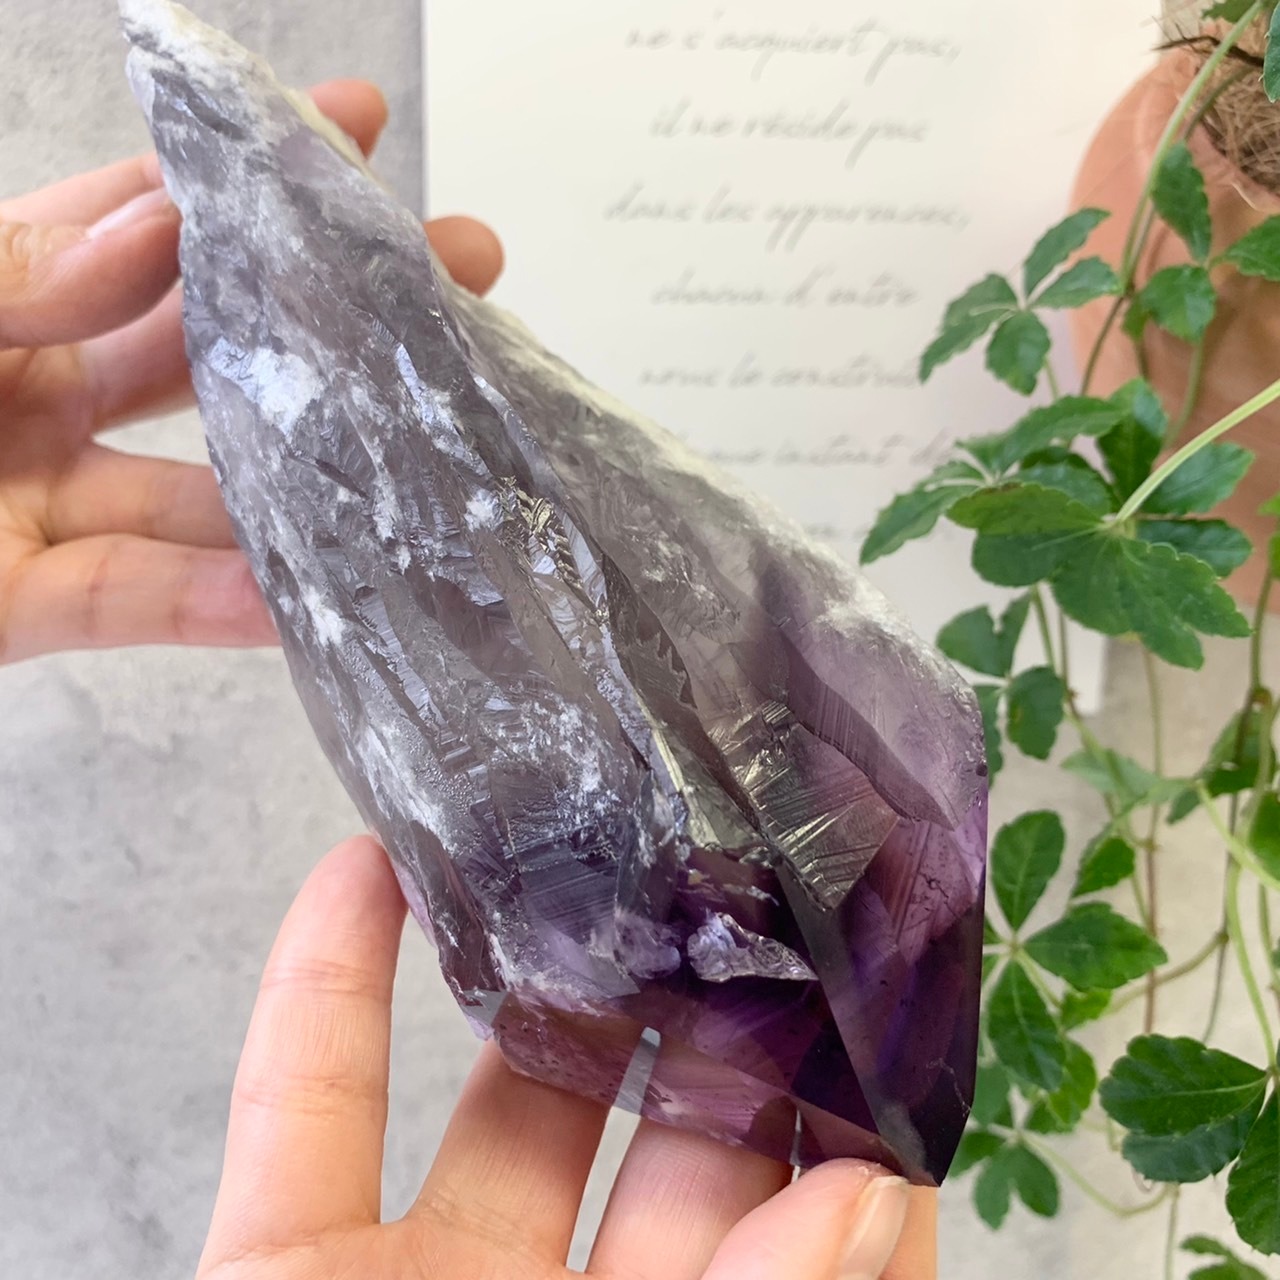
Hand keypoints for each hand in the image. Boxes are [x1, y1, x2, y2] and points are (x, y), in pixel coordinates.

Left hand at [0, 82, 501, 663]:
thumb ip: (14, 272)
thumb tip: (162, 223)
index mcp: (5, 299)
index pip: (144, 224)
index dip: (248, 179)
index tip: (355, 131)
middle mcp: (35, 393)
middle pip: (211, 354)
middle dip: (333, 323)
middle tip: (459, 283)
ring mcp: (33, 502)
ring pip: (195, 500)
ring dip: (301, 494)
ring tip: (424, 468)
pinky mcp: (12, 606)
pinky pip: (131, 603)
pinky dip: (210, 604)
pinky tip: (293, 600)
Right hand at [196, 837, 936, 1279]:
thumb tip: (881, 1201)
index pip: (805, 1248)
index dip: (845, 1132)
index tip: (879, 998)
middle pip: (663, 1153)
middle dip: (712, 1027)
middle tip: (758, 884)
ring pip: (498, 1105)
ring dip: (541, 979)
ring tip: (606, 844)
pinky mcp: (281, 1278)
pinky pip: (300, 1104)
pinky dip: (324, 986)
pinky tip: (372, 865)